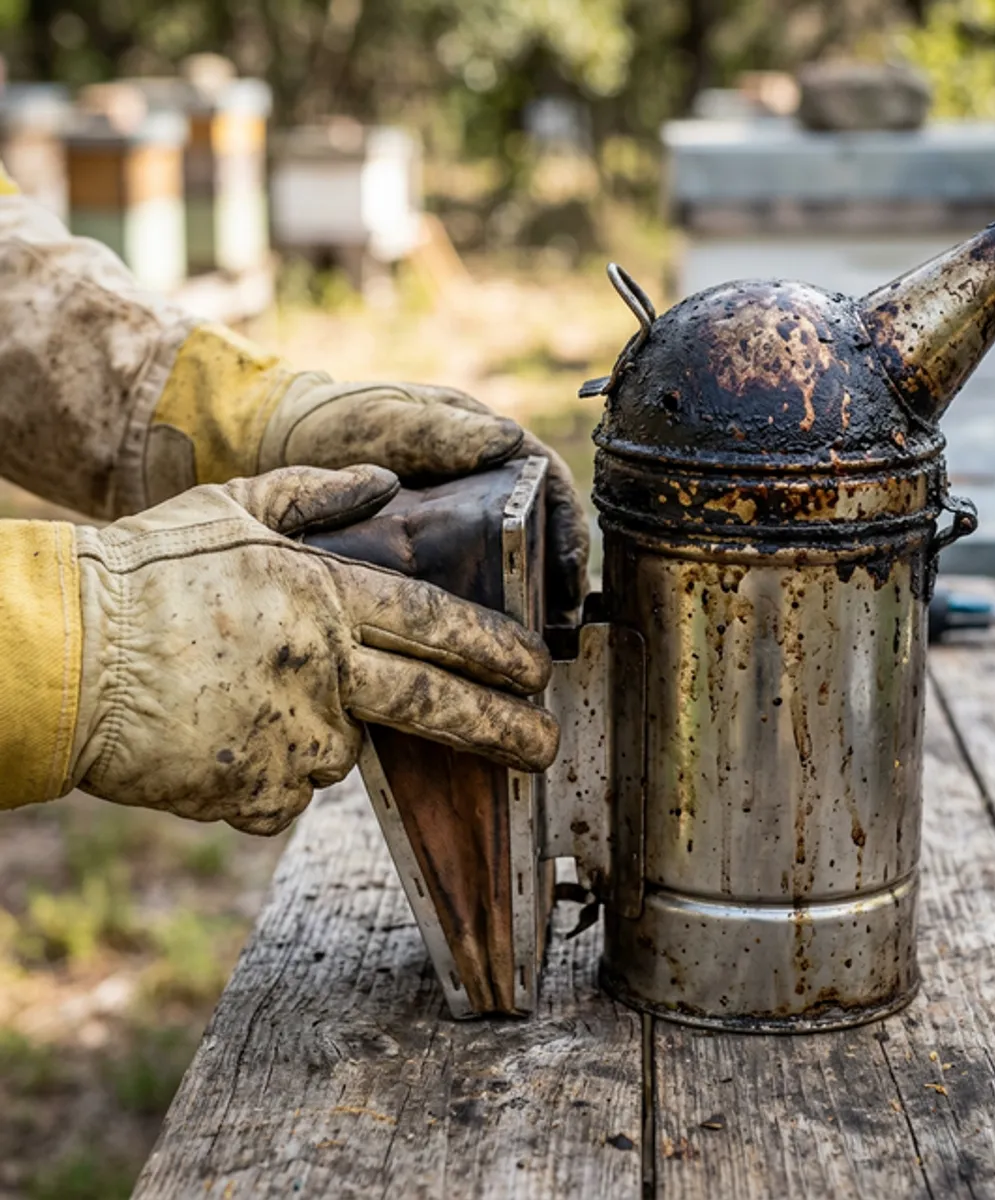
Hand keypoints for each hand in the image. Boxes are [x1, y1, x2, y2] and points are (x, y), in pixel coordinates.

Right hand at [67, 465, 558, 834]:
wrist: (63, 659)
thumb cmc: (144, 572)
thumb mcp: (231, 508)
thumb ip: (316, 494)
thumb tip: (383, 480)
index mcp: (326, 597)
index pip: (438, 624)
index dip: (497, 649)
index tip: (536, 670)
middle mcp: (324, 670)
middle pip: (437, 707)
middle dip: (504, 730)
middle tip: (545, 748)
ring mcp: (293, 738)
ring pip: (343, 749)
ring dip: (322, 730)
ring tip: (248, 697)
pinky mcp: (257, 793)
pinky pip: (287, 790)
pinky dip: (273, 771)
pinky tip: (223, 735)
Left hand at [258, 378, 589, 623]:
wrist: (273, 442)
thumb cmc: (335, 419)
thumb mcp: (387, 420)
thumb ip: (440, 431)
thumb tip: (509, 440)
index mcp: (487, 445)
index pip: (552, 488)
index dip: (570, 536)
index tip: (569, 579)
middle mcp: (482, 486)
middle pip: (538, 539)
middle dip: (551, 586)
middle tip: (553, 633)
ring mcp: (454, 523)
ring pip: (505, 569)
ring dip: (519, 608)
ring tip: (519, 651)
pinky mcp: (425, 556)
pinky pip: (463, 588)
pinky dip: (474, 617)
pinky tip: (470, 649)